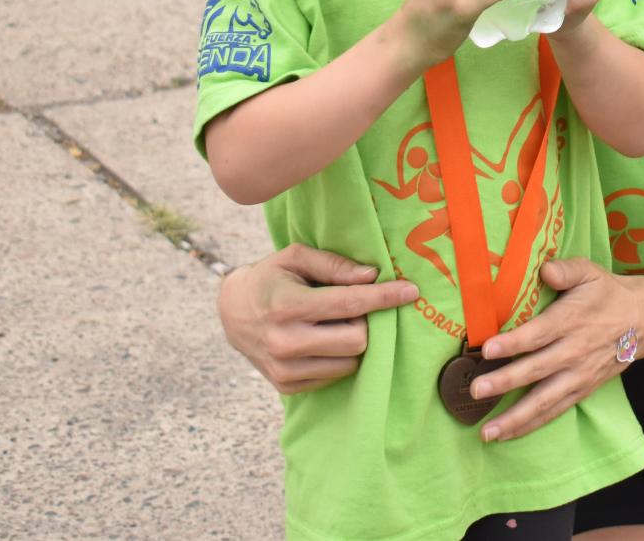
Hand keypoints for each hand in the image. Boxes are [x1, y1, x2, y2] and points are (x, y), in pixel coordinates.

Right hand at [218, 243, 419, 394]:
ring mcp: (284, 369)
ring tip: (334, 323)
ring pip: (349, 362)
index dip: (384, 297)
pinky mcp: (286, 386)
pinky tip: (323, 339)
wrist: (232, 312)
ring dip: (353, 341)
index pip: (348, 304)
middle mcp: (284, 341)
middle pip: (356, 340)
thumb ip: (334, 265)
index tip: (412, 291)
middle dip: (366, 322)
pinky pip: (335, 375)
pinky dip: (338, 356)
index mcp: (287, 306)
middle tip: (354, 307)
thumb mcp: (296, 257)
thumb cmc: (271, 278)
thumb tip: (372, 276)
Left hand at [469, 257, 643, 441]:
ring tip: (487, 432)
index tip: (487, 349)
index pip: (539, 334)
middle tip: (477, 390)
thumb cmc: (607, 294)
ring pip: (544, 400)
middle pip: (536, 370)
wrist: (643, 321)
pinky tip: (507, 434)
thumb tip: (545, 270)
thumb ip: (566, 270)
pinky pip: (555, 412)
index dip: (513, 342)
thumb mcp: (590, 273)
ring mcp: (578, 375)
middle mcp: (574, 352)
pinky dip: (531, 425)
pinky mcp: (581, 390)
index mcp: (572, 320)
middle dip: (505, 382)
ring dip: (515, 417)